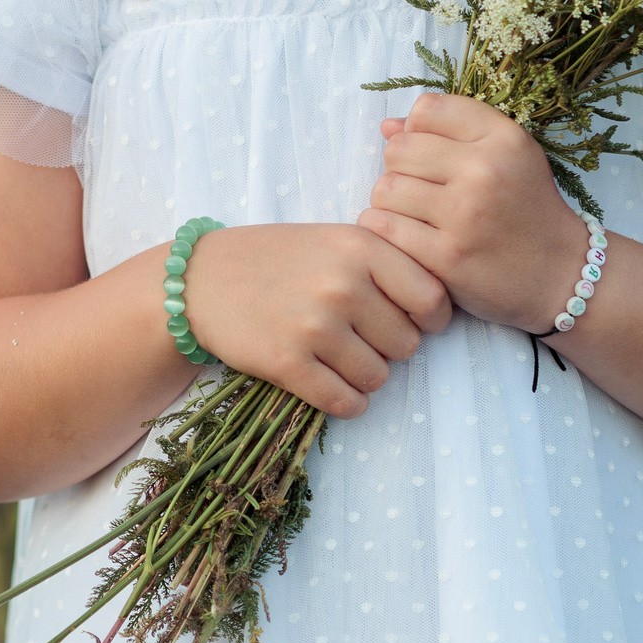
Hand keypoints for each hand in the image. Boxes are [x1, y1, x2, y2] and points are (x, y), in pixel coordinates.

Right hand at [180, 223, 452, 418]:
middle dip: (388, 347)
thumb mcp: (335, 238)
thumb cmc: (278, 259)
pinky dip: (344, 400)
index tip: (410, 321)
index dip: (430, 319)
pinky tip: (327, 381)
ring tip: (337, 355)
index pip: (433, 300)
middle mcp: (342, 284)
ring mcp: (315, 325)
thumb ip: (387, 262)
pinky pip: (346, 403)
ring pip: (378, 378)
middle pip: (407, 345)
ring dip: (364, 375)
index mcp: (360, 246)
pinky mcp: (288, 363)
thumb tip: (442, 309)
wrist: (200, 279)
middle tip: (358, 336)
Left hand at [358, 93, 587, 333]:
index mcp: (504, 138)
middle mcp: (485, 171)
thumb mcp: (507, 156)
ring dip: (392, 202)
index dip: (418, 129)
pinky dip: (388, 232)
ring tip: (415, 214)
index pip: (427, 109)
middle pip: (398, 148)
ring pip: (385, 189)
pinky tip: (408, 237)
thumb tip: (387, 126)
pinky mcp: (447, 257)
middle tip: (421, 188)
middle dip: (401, 167)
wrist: (562, 275)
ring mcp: (464, 215)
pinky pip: (385, 227)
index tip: (432, 152)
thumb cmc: (527, 209)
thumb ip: (449, 131)